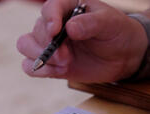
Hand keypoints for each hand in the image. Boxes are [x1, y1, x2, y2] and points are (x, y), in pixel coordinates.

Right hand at [17, 0, 147, 81]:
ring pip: (26, 46)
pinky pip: (30, 66)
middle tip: (67, 57)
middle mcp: (54, 23)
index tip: (56, 31)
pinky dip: (39, 70)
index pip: (49, 8)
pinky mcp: (52, 63)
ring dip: (40, 57)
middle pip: (36, 31)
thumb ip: (90, 23)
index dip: (49, 19)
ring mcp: (51, 44)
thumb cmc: (116, 31)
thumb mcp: (109, 23)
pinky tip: (57, 72)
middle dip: (48, 46)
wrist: (124, 55)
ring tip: (64, 64)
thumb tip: (70, 28)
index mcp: (67, 6)